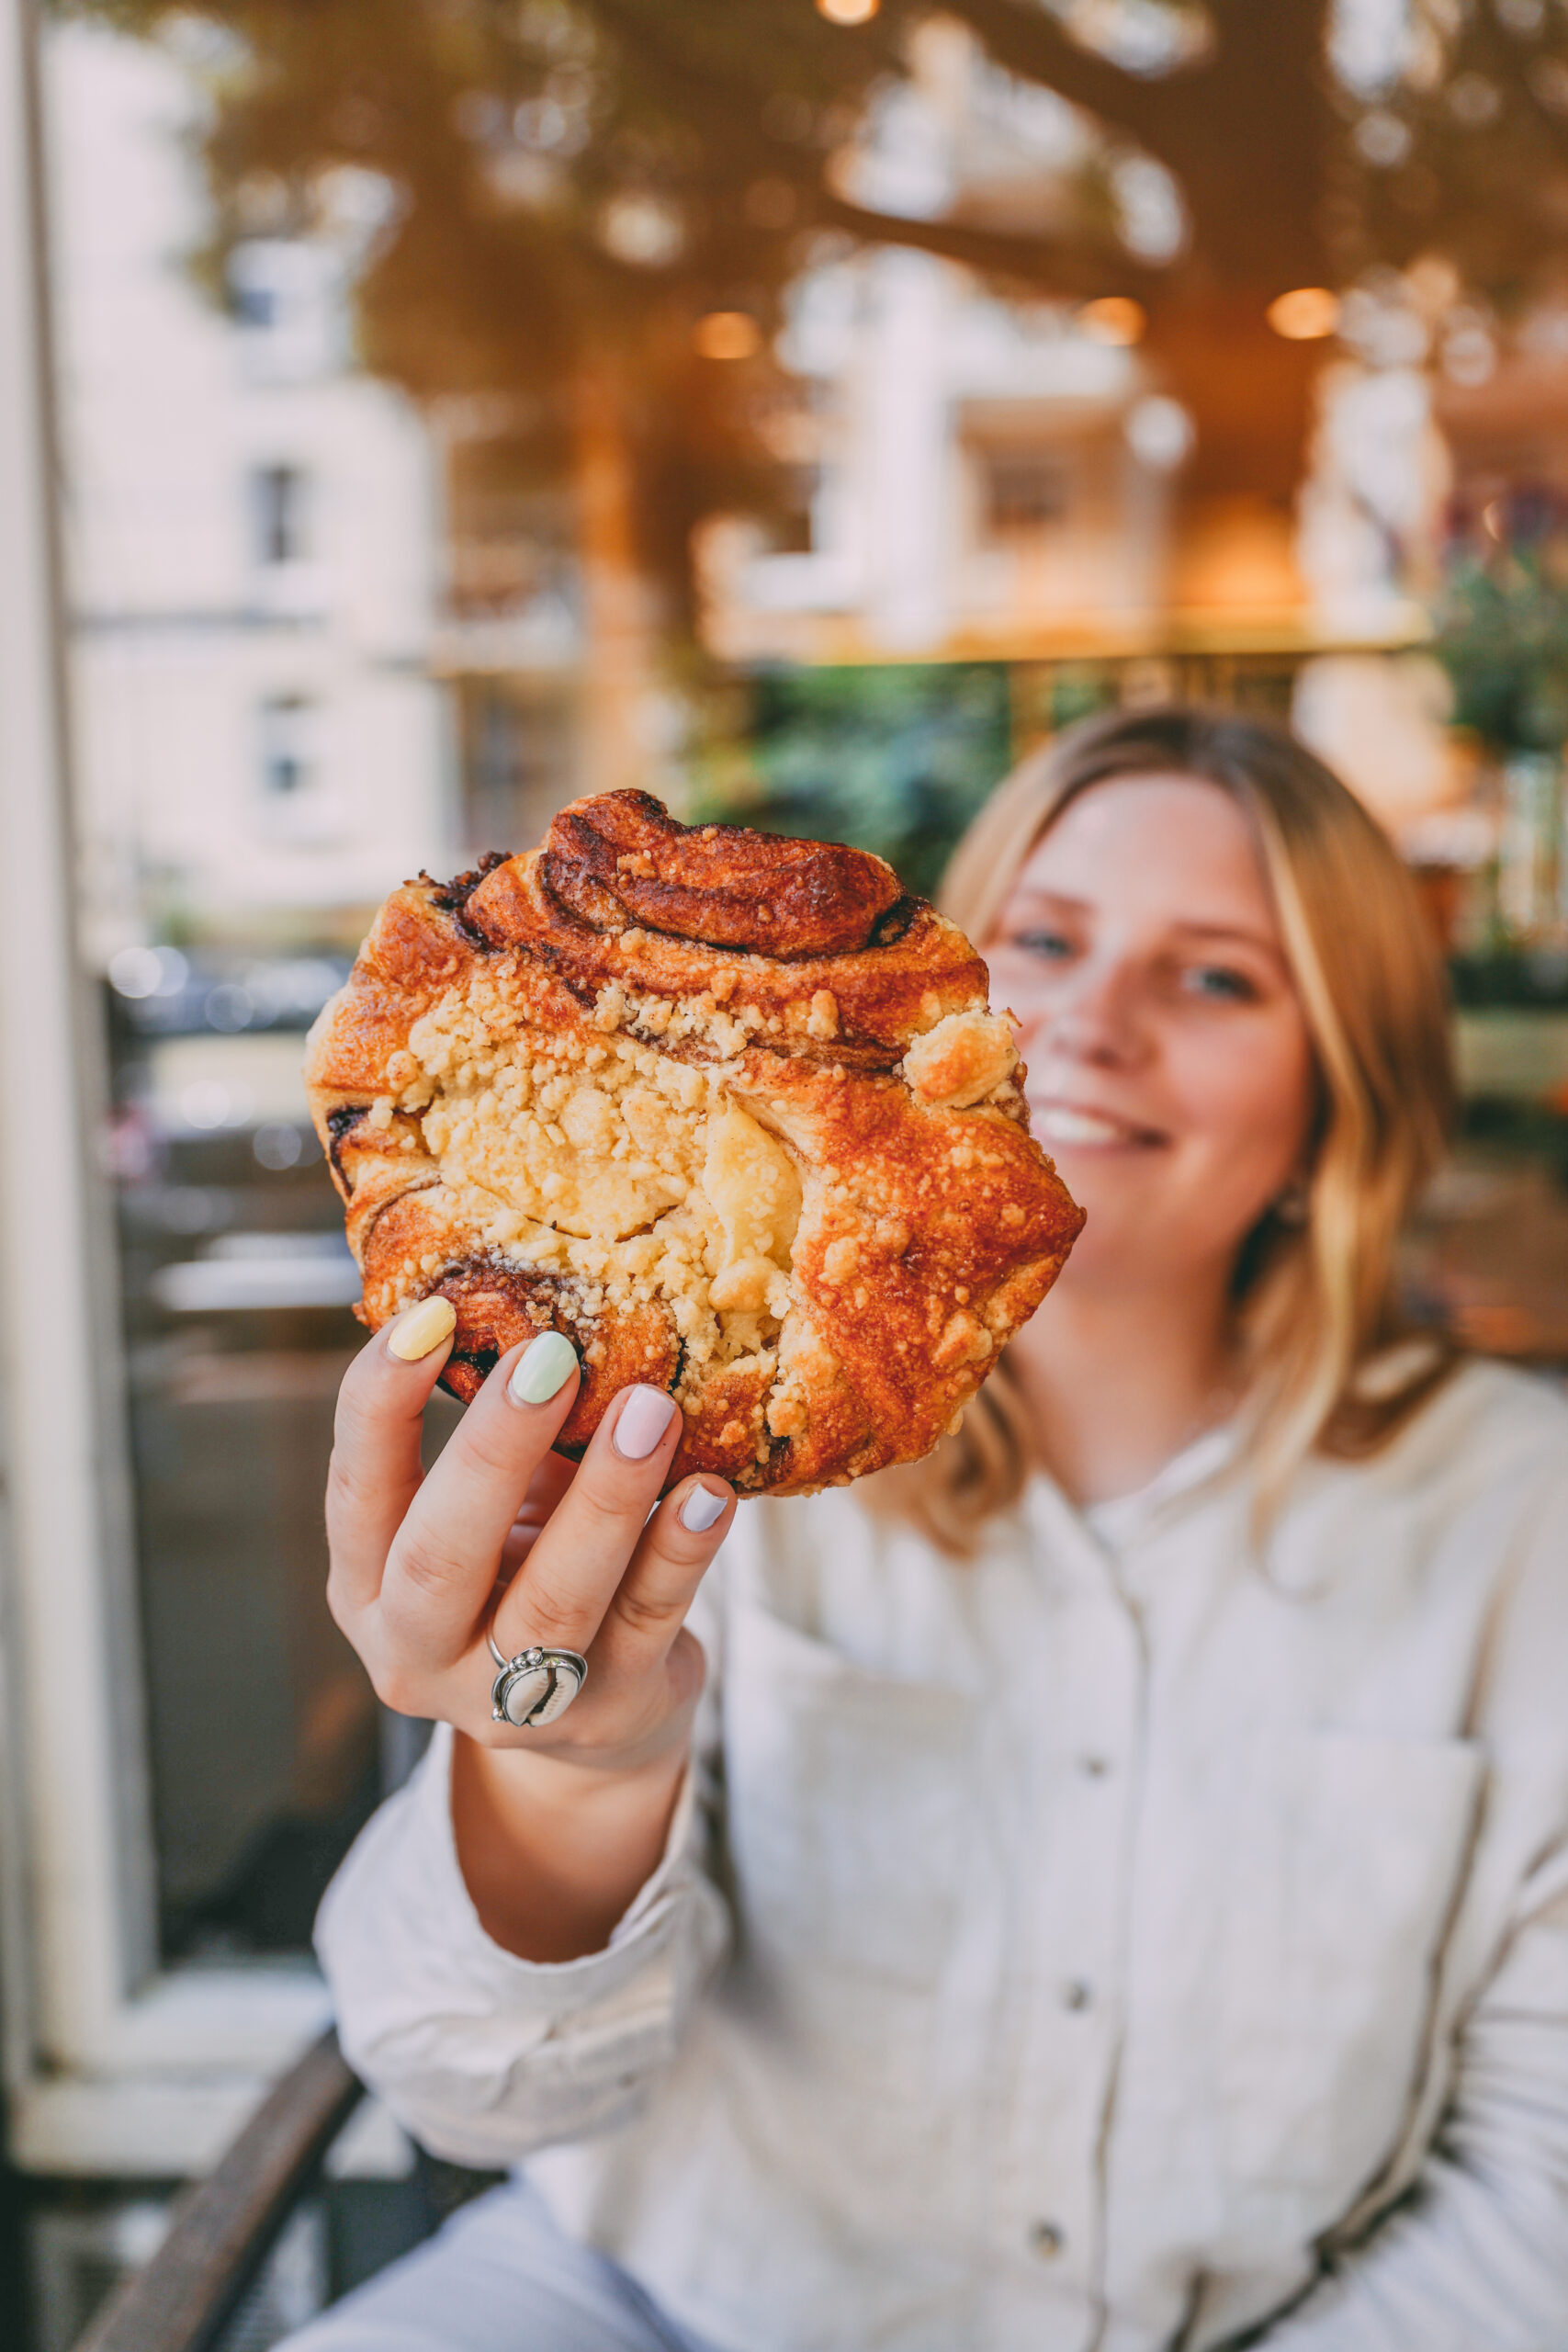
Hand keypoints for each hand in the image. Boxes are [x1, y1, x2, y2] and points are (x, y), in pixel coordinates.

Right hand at [325, 1309, 734, 1956]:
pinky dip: (680, 1553)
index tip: (433, 1311)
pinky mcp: (610, 1714)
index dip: (382, 1399)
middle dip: (494, 1449)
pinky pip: (647, 1623)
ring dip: (606, 1498)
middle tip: (551, 1355)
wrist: (594, 1727)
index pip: (354, 1488)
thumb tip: (542, 1300)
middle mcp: (419, 1652)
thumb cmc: (529, 1574)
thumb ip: (499, 1439)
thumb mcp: (490, 1516)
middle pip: (440, 1557)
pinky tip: (709, 1493)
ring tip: (653, 1409)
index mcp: (368, 1586)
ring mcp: (511, 1700)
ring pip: (554, 1599)